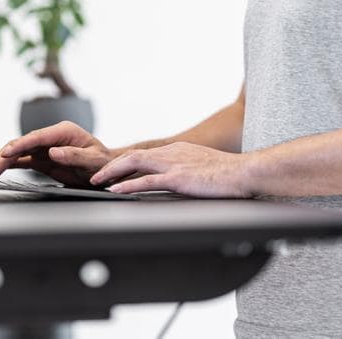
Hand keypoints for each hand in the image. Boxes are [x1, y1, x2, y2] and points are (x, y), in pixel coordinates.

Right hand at [0, 121, 115, 187]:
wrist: (106, 170)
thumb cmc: (103, 163)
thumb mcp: (93, 160)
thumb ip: (74, 156)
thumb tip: (53, 152)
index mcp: (64, 131)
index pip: (37, 137)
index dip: (20, 145)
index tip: (7, 153)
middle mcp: (52, 137)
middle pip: (23, 143)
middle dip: (5, 156)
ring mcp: (45, 147)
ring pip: (19, 152)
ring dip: (2, 160)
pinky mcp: (42, 159)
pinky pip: (22, 159)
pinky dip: (8, 163)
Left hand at [89, 142, 252, 197]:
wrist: (245, 172)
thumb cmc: (228, 174)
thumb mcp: (201, 167)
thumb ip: (185, 171)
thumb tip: (176, 181)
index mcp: (176, 150)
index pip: (143, 154)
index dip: (124, 163)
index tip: (111, 171)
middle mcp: (171, 153)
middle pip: (132, 155)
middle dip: (111, 165)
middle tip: (96, 176)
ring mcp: (173, 164)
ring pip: (134, 163)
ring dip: (112, 172)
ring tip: (97, 182)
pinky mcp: (178, 178)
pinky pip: (146, 181)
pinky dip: (127, 185)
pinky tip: (116, 191)